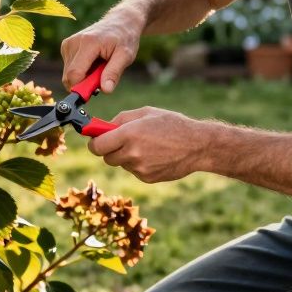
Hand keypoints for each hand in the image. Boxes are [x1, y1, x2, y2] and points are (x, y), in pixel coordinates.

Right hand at [60, 10, 141, 92]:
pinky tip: (93, 62)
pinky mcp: (66, 46)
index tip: (95, 92)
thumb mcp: (126, 56)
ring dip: (83, 77)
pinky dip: (80, 70)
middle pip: (69, 76)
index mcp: (88, 43)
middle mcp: (74, 42)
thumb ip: (114, 73)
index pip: (74, 74)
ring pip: (68, 74)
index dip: (82, 88)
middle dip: (84, 83)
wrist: (120, 22)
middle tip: (101, 77)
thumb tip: (106, 90)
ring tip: (99, 67)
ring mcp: (68, 43)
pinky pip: (69, 68)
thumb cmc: (124, 38)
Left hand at [86, 107, 209, 183]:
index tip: (96, 139)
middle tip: (120, 141)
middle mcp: (132, 153)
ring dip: (125, 156)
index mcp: (129, 134)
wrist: (197, 146)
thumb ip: (121, 120)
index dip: (94, 143)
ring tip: (146, 145)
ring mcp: (140, 168)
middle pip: (106, 157)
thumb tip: (103, 127)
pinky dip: (138, 163)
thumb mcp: (146, 113)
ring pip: (121, 164)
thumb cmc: (172, 124)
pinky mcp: (147, 178)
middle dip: (109, 149)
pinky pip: (134, 170)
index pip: (97, 146)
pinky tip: (154, 155)